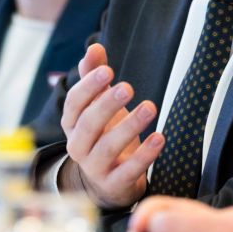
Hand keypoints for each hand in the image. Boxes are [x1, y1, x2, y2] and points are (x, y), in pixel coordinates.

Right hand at [56, 43, 161, 209]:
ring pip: (108, 147)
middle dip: (107, 104)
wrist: (107, 183)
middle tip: (128, 87)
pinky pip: (128, 170)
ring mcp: (94, 168)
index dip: (88, 87)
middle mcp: (78, 146)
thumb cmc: (104, 135)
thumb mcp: (99, 107)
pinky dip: (144, 155)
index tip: (107, 70)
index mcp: (72, 125)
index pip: (74, 104)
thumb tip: (94, 47)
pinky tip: (160, 138)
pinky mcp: (114, 184)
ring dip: (130, 126)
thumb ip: (94, 78)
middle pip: (88, 124)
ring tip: (150, 107)